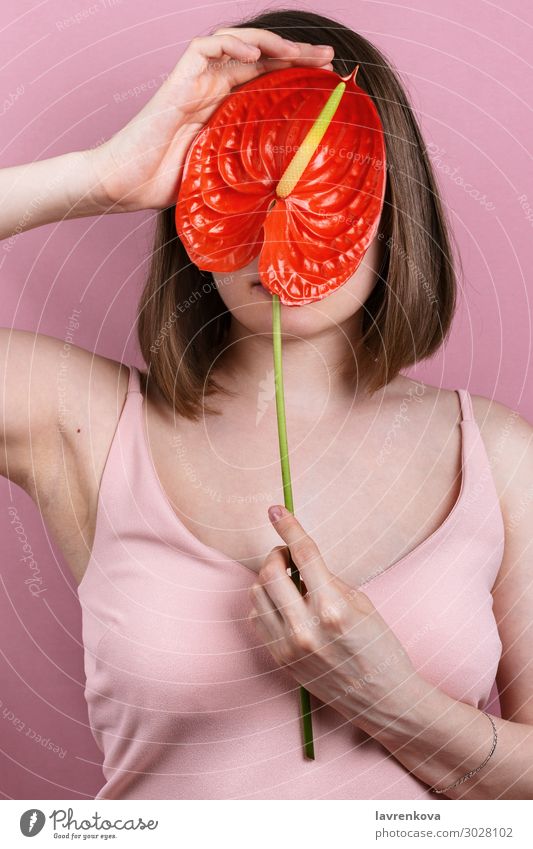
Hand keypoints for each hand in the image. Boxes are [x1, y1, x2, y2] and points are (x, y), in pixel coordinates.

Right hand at [87, 29, 334, 212]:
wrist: (127, 186)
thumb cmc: (168, 187)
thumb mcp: (224, 177)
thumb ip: (250, 169)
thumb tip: (291, 187)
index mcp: (226, 109)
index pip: (268, 81)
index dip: (297, 75)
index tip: (329, 80)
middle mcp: (213, 90)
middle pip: (260, 58)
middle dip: (296, 53)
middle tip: (328, 57)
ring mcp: (195, 82)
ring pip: (237, 44)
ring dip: (270, 42)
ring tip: (298, 52)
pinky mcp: (177, 81)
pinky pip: (205, 47)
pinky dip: (230, 44)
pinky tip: (254, 53)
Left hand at [248, 505, 420, 734]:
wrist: (381, 699)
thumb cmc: (380, 648)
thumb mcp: (362, 604)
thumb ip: (327, 580)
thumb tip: (299, 559)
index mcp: (333, 609)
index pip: (304, 555)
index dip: (289, 527)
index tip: (276, 510)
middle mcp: (305, 628)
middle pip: (270, 571)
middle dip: (277, 554)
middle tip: (288, 554)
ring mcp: (287, 646)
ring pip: (257, 593)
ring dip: (269, 578)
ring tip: (290, 581)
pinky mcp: (278, 659)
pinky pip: (257, 618)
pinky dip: (265, 602)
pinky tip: (284, 603)